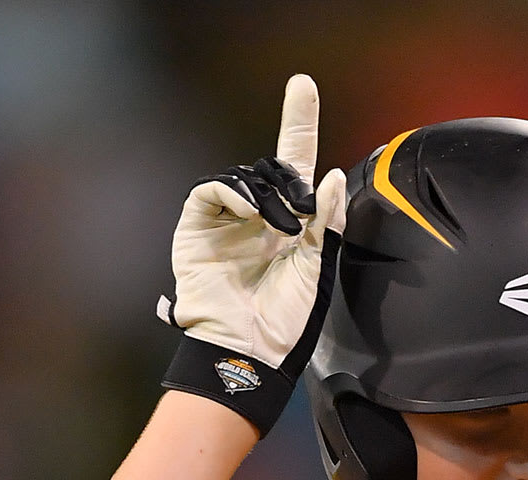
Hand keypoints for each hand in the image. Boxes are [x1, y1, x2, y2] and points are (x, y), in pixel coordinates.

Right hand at [158, 74, 346, 435]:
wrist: (247, 348)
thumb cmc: (285, 318)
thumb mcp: (318, 266)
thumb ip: (326, 221)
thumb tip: (331, 175)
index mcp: (289, 222)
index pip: (295, 163)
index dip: (299, 123)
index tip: (303, 84)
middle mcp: (257, 215)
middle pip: (271, 166)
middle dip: (289, 177)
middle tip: (301, 214)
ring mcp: (225, 220)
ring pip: (245, 176)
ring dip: (267, 192)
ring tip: (279, 227)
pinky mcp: (196, 226)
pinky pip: (213, 189)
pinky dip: (233, 192)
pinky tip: (249, 214)